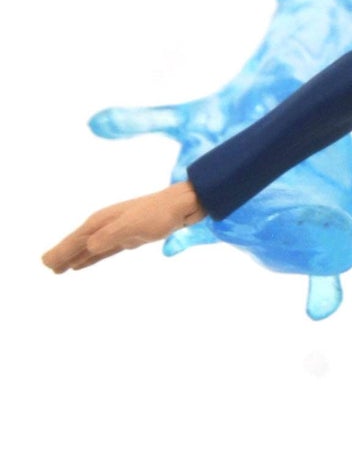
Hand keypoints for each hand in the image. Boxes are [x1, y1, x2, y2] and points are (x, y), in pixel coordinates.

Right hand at [42, 180, 206, 273]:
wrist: (182, 205)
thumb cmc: (158, 214)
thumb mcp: (133, 227)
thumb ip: (110, 237)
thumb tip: (89, 247)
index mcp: (102, 221)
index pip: (76, 240)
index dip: (61, 252)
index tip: (46, 263)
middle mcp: (105, 225)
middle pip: (79, 243)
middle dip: (63, 255)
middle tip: (47, 267)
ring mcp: (116, 231)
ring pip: (89, 248)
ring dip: (75, 257)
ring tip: (59, 269)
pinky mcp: (129, 237)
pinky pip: (103, 250)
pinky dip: (91, 257)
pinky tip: (84, 263)